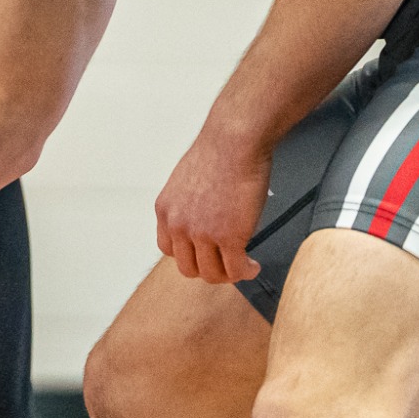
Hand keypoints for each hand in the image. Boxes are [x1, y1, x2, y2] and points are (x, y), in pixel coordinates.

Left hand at [154, 132, 269, 283]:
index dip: (189, 255)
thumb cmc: (218, 153)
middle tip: (226, 264)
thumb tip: (202, 219)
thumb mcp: (186, 182)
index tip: (204, 254)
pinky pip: (235, 269)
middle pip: (188, 268)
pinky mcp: (229, 237)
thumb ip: (188, 206)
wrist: (234, 143)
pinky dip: (246, 272)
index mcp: (166, 210)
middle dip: (208, 269)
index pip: (168, 249)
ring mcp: (202, 233)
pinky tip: (253, 266)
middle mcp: (178, 224)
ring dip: (229, 274)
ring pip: (211, 274)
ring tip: (242, 266)